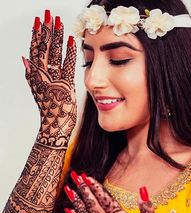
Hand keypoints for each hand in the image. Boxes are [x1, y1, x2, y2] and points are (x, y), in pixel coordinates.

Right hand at [22, 10, 76, 146]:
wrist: (54, 126)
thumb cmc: (49, 109)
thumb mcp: (36, 90)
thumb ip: (30, 74)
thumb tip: (24, 59)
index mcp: (35, 75)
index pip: (35, 50)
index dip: (37, 34)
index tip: (39, 20)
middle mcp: (42, 76)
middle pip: (42, 48)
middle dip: (45, 29)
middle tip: (48, 13)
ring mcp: (54, 80)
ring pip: (53, 54)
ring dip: (56, 36)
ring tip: (58, 21)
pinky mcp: (65, 86)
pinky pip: (67, 66)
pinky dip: (69, 53)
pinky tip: (72, 40)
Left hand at [64, 172, 178, 212]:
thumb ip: (148, 210)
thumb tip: (142, 189)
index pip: (107, 202)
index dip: (96, 189)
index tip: (87, 177)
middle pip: (94, 207)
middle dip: (83, 190)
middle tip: (74, 176)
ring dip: (77, 203)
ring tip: (68, 190)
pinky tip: (70, 212)